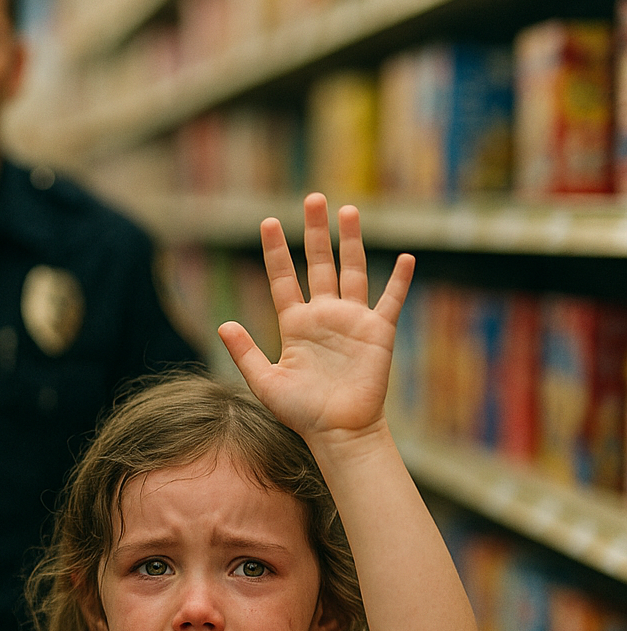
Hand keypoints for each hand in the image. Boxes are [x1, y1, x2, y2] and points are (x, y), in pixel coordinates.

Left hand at [219, 194, 413, 442]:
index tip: (268, 222)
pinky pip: (390, 301)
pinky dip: (399, 281)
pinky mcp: (378, 333)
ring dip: (351, 241)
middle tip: (313, 198)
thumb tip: (223, 324)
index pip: (283, 278)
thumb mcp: (266, 382)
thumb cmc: (302, 412)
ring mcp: (352, 321)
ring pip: (352, 271)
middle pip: (319, 263)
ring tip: (348, 210)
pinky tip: (406, 258)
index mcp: (295, 324)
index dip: (276, 251)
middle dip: (315, 232)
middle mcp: (323, 315)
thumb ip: (245, 353)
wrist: (339, 432)